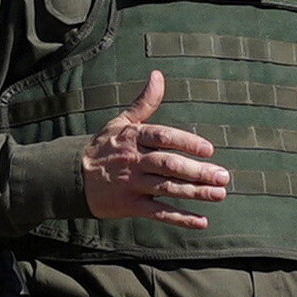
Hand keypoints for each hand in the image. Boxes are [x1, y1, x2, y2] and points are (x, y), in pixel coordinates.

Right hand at [78, 69, 230, 227]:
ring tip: (219, 194)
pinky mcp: (129, 205)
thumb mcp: (121, 121)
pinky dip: (180, 218)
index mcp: (133, 137)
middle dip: (197, 171)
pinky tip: (201, 221)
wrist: (73, 176)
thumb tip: (158, 75)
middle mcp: (133, 160)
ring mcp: (131, 184)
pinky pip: (157, 213)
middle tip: (223, 176)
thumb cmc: (104, 147)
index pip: (163, 137)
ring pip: (166, 188)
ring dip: (194, 192)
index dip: (186, 143)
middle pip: (168, 165)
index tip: (209, 150)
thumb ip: (144, 102)